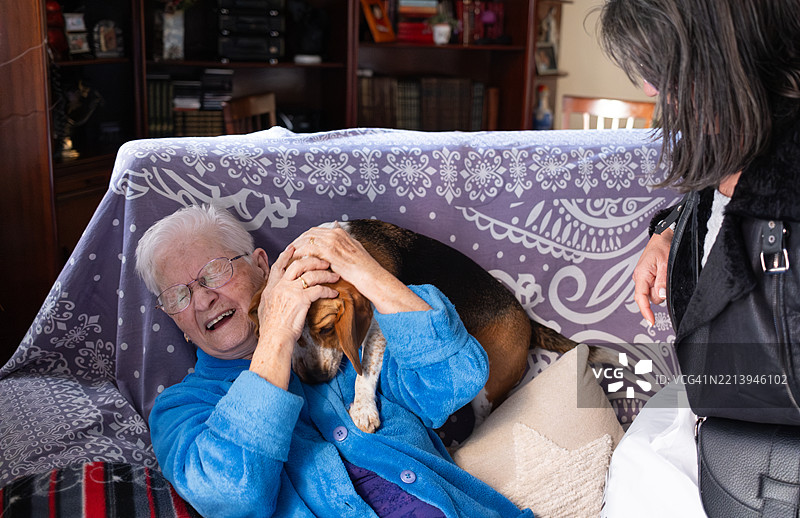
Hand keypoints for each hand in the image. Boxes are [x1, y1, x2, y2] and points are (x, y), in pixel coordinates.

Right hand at [250, 245, 338, 387]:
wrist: (275, 339)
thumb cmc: (272, 328)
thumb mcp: (265, 307)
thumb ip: (271, 296)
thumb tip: (273, 293)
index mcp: (271, 286)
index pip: (279, 265)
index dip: (287, 255)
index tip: (294, 247)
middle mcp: (280, 285)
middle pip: (298, 264)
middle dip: (313, 260)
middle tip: (324, 261)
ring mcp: (290, 291)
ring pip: (311, 274)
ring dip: (326, 274)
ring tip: (335, 275)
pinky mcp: (301, 299)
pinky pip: (319, 289)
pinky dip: (328, 290)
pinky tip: (334, 292)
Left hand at [291, 224, 429, 313]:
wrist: (371, 277)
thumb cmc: (363, 268)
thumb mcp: (354, 249)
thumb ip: (343, 241)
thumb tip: (335, 231)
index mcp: (339, 232)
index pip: (314, 231)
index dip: (303, 238)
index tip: (295, 246)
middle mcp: (336, 234)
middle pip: (308, 234)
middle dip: (297, 242)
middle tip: (288, 252)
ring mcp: (333, 243)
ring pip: (307, 241)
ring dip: (296, 248)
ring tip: (289, 258)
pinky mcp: (331, 254)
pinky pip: (310, 252)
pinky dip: (302, 256)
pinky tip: (296, 263)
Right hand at [632, 228, 672, 325]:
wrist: (662, 235)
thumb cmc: (662, 245)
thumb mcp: (666, 263)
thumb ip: (663, 281)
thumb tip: (661, 296)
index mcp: (641, 275)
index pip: (641, 298)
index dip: (646, 312)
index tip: (652, 322)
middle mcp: (639, 277)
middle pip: (650, 297)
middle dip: (660, 293)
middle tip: (667, 276)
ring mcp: (643, 277)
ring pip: (653, 293)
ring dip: (661, 287)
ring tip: (665, 271)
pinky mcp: (647, 276)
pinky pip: (654, 286)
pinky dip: (660, 284)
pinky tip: (663, 272)